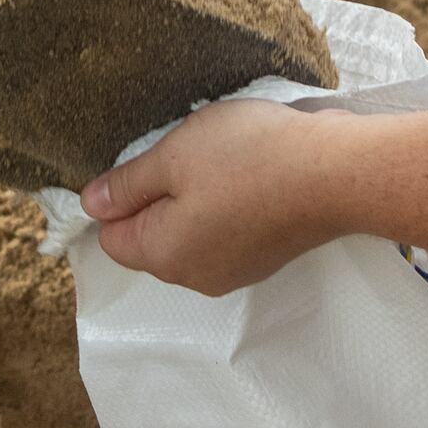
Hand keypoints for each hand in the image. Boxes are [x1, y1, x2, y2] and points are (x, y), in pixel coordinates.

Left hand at [81, 100, 352, 294]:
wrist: (336, 173)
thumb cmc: (248, 159)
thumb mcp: (173, 156)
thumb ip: (127, 184)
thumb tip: (90, 205)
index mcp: (163, 256)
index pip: (111, 236)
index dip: (117, 195)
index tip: (144, 157)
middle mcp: (196, 277)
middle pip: (153, 236)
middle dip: (159, 195)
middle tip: (184, 151)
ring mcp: (236, 270)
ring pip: (192, 232)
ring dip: (196, 197)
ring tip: (221, 158)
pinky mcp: (267, 256)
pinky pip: (228, 231)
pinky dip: (230, 204)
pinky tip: (250, 171)